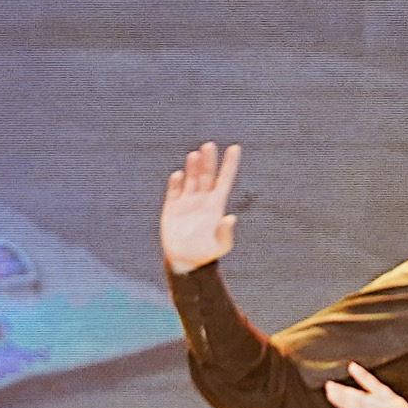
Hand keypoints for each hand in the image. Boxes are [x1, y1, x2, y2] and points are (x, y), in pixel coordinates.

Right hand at [159, 143, 243, 274]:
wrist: (186, 261)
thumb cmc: (207, 254)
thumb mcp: (221, 246)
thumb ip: (226, 232)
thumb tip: (232, 218)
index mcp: (216, 205)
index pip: (225, 179)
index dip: (230, 164)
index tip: (235, 148)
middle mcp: (203, 199)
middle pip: (207, 175)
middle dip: (208, 160)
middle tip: (209, 145)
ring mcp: (187, 202)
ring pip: (191, 179)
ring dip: (193, 167)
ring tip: (194, 155)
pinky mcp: (172, 208)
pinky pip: (174, 191)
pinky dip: (176, 183)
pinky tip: (178, 175)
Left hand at [321, 363, 407, 407]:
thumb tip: (372, 405)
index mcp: (394, 401)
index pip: (376, 385)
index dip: (363, 375)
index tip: (351, 366)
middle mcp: (387, 407)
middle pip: (362, 396)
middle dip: (344, 390)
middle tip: (328, 384)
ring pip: (360, 407)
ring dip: (343, 400)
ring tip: (330, 394)